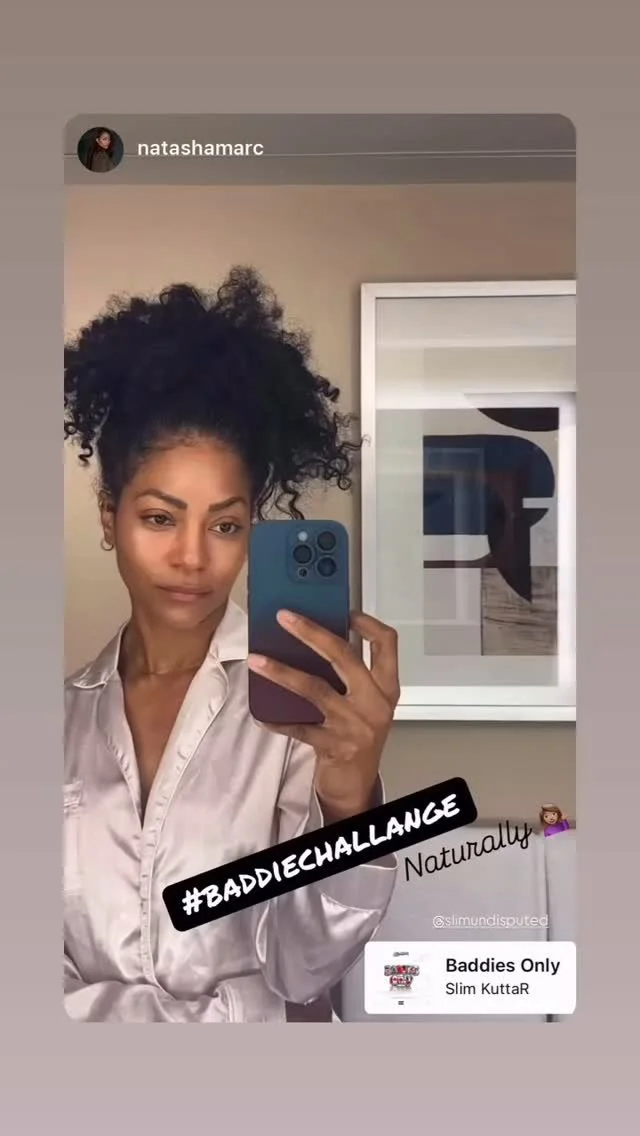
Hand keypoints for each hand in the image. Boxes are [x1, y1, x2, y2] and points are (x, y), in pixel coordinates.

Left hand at [247, 610, 400, 821]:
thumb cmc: (358, 737)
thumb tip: (314, 638)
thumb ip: (350, 675)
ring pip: (314, 689)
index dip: (366, 622)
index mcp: (387, 687)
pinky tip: (261, 713)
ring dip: (282, 672)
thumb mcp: (364, 703)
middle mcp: (375, 703)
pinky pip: (299, 727)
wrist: (356, 785)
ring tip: (257, 660)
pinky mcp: (335, 745)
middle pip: (343, 656)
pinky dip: (277, 720)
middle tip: (284, 618)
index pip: (386, 643)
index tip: (343, 610)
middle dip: (311, 632)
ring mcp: (355, 725)